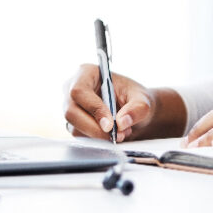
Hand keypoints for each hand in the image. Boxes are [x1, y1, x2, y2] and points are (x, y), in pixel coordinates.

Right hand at [62, 64, 185, 141]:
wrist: (132, 110)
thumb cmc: (134, 97)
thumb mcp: (142, 100)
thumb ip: (136, 109)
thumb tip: (121, 123)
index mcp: (87, 73)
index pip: (79, 91)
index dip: (93, 109)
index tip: (110, 124)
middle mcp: (72, 88)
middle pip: (71, 112)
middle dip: (94, 128)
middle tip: (115, 136)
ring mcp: (70, 106)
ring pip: (74, 127)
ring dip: (98, 135)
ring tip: (121, 132)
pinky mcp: (73, 123)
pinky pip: (79, 136)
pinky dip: (97, 139)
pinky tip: (112, 134)